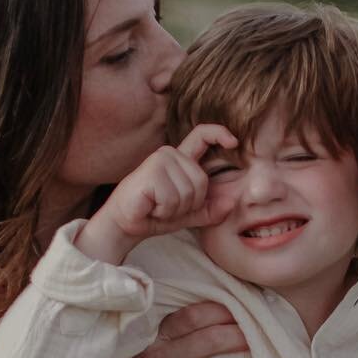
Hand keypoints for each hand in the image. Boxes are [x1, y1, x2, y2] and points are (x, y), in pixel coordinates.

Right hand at [79, 124, 236, 261]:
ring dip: (174, 209)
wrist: (124, 224)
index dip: (219, 134)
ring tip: (156, 206)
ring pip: (189, 192)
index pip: (202, 136)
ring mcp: (160, 160)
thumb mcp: (188, 214)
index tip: (234, 141)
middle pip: (201, 181)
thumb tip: (232, 202)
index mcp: (180, 160)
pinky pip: (173, 199)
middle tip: (165, 206)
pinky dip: (164, 211)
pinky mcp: (151, 172)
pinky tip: (150, 206)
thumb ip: (210, 209)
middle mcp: (170, 154)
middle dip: (189, 203)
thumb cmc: (153, 215)